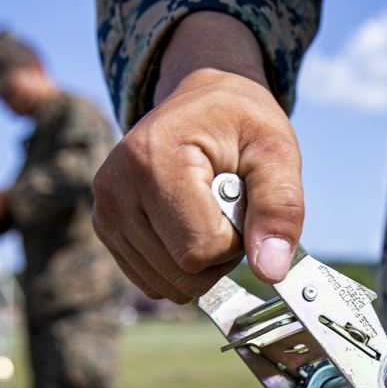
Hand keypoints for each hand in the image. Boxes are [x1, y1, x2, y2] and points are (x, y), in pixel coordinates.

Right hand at [92, 12, 303, 302]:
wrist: (202, 102)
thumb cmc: (241, 124)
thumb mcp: (277, 152)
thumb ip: (280, 208)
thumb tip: (270, 272)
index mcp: (154, 160)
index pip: (201, 248)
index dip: (236, 239)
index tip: (239, 201)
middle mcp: (115, 188)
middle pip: (181, 274)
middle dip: (219, 255)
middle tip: (225, 208)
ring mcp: (105, 211)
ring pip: (166, 285)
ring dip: (200, 263)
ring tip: (206, 213)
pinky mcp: (106, 228)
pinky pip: (152, 282)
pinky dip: (179, 267)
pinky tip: (186, 225)